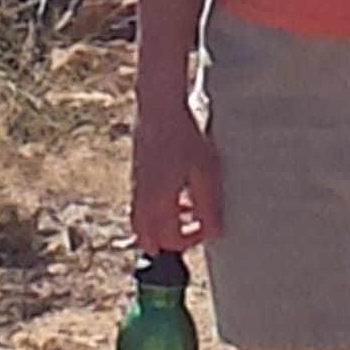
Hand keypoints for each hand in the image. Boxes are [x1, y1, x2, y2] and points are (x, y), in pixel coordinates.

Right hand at [130, 95, 224, 251]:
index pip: (170, 241)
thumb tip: (214, 232)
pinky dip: (157, 210)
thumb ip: (209, 206)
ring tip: (186, 209)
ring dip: (163, 225)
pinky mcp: (136, 176)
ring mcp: (136, 188)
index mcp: (158, 203)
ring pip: (142, 224)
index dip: (192, 239)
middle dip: (171, 240)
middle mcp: (142, 200)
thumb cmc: (184, 137)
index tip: (207, 225)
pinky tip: (176, 190)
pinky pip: (141, 207)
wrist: (159, 108)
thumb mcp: (205, 172)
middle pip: (149, 239)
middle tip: (192, 226)